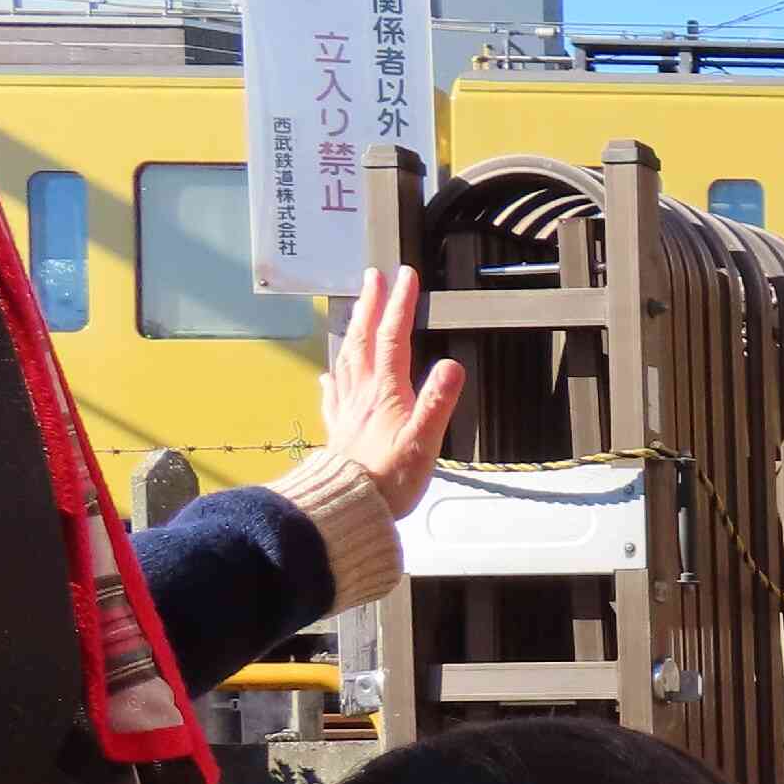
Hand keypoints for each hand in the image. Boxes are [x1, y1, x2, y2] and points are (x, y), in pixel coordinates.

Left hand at [318, 266, 461, 518]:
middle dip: (370, 305)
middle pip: (363, 340)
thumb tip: (453, 365)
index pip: (392, 338)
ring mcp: (347, 410)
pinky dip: (333, 377)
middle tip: (373, 277)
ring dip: (352, 329)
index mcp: (385, 391)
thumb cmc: (390, 477)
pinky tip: (329, 373)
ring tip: (355, 309)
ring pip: (346, 358)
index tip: (405, 276)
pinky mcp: (340, 430)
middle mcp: (362, 393)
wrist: (349, 506)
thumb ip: (438, 401)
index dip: (400, 305)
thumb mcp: (424, 441)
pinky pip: (333, 394)